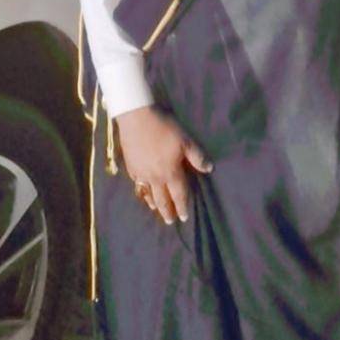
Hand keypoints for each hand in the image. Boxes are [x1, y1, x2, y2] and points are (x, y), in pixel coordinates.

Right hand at [116, 105, 212, 224]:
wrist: (137, 118)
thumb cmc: (164, 128)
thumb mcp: (186, 140)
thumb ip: (197, 156)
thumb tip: (209, 169)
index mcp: (171, 172)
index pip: (179, 194)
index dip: (183, 206)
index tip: (184, 217)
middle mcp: (155, 178)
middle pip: (162, 199)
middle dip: (167, 211)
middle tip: (170, 221)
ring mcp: (141, 173)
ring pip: (148, 194)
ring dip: (153, 203)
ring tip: (156, 209)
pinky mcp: (130, 167)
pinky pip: (137, 184)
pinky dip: (141, 191)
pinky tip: (142, 190)